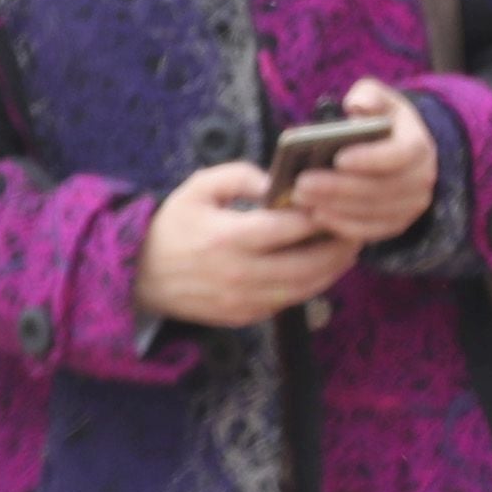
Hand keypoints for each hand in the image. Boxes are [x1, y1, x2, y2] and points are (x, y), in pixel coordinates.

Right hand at [133, 162, 353, 329]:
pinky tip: (315, 269)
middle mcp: (241, 273)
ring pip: (306, 288)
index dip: (322, 214)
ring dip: (332, 270)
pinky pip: (288, 303)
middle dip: (340, 246)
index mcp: (230, 237)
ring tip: (343, 250)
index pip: (294, 226)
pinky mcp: (243, 316)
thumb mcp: (197, 188)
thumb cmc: (171, 228)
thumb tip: (278, 182)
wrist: (137, 276)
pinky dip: (308, 286)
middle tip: (354, 230)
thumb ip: (240, 175)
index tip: (338, 203)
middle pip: (311, 263)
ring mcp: (243, 300)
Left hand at [274, 80, 439, 247]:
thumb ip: (369, 95)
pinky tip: (316, 216)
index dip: (370, 158)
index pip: (400, 154)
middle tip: (301, 183)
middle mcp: (422, 178)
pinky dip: (343, 226)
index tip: (338, 157)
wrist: (396, 151)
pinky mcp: (396, 224)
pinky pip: (371, 231)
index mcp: (418, 145)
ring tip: (300, 199)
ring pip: (373, 212)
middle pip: (381, 188)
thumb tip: (358, 104)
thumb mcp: (378, 101)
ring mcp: (411, 205)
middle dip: (339, 187)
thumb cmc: (380, 122)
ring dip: (335, 207)